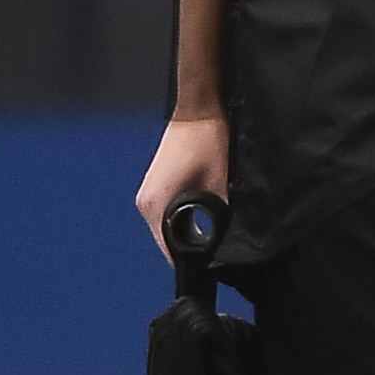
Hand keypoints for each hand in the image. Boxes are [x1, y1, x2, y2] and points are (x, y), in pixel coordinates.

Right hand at [136, 112, 231, 257]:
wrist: (200, 108)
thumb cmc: (208, 138)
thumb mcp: (222, 183)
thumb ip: (221, 216)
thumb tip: (227, 242)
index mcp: (156, 204)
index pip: (170, 252)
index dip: (194, 262)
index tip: (215, 266)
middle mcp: (146, 202)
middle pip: (166, 242)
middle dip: (190, 249)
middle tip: (218, 252)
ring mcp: (148, 193)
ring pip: (166, 229)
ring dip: (185, 234)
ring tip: (212, 236)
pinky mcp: (155, 186)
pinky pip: (167, 213)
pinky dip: (181, 219)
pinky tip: (200, 215)